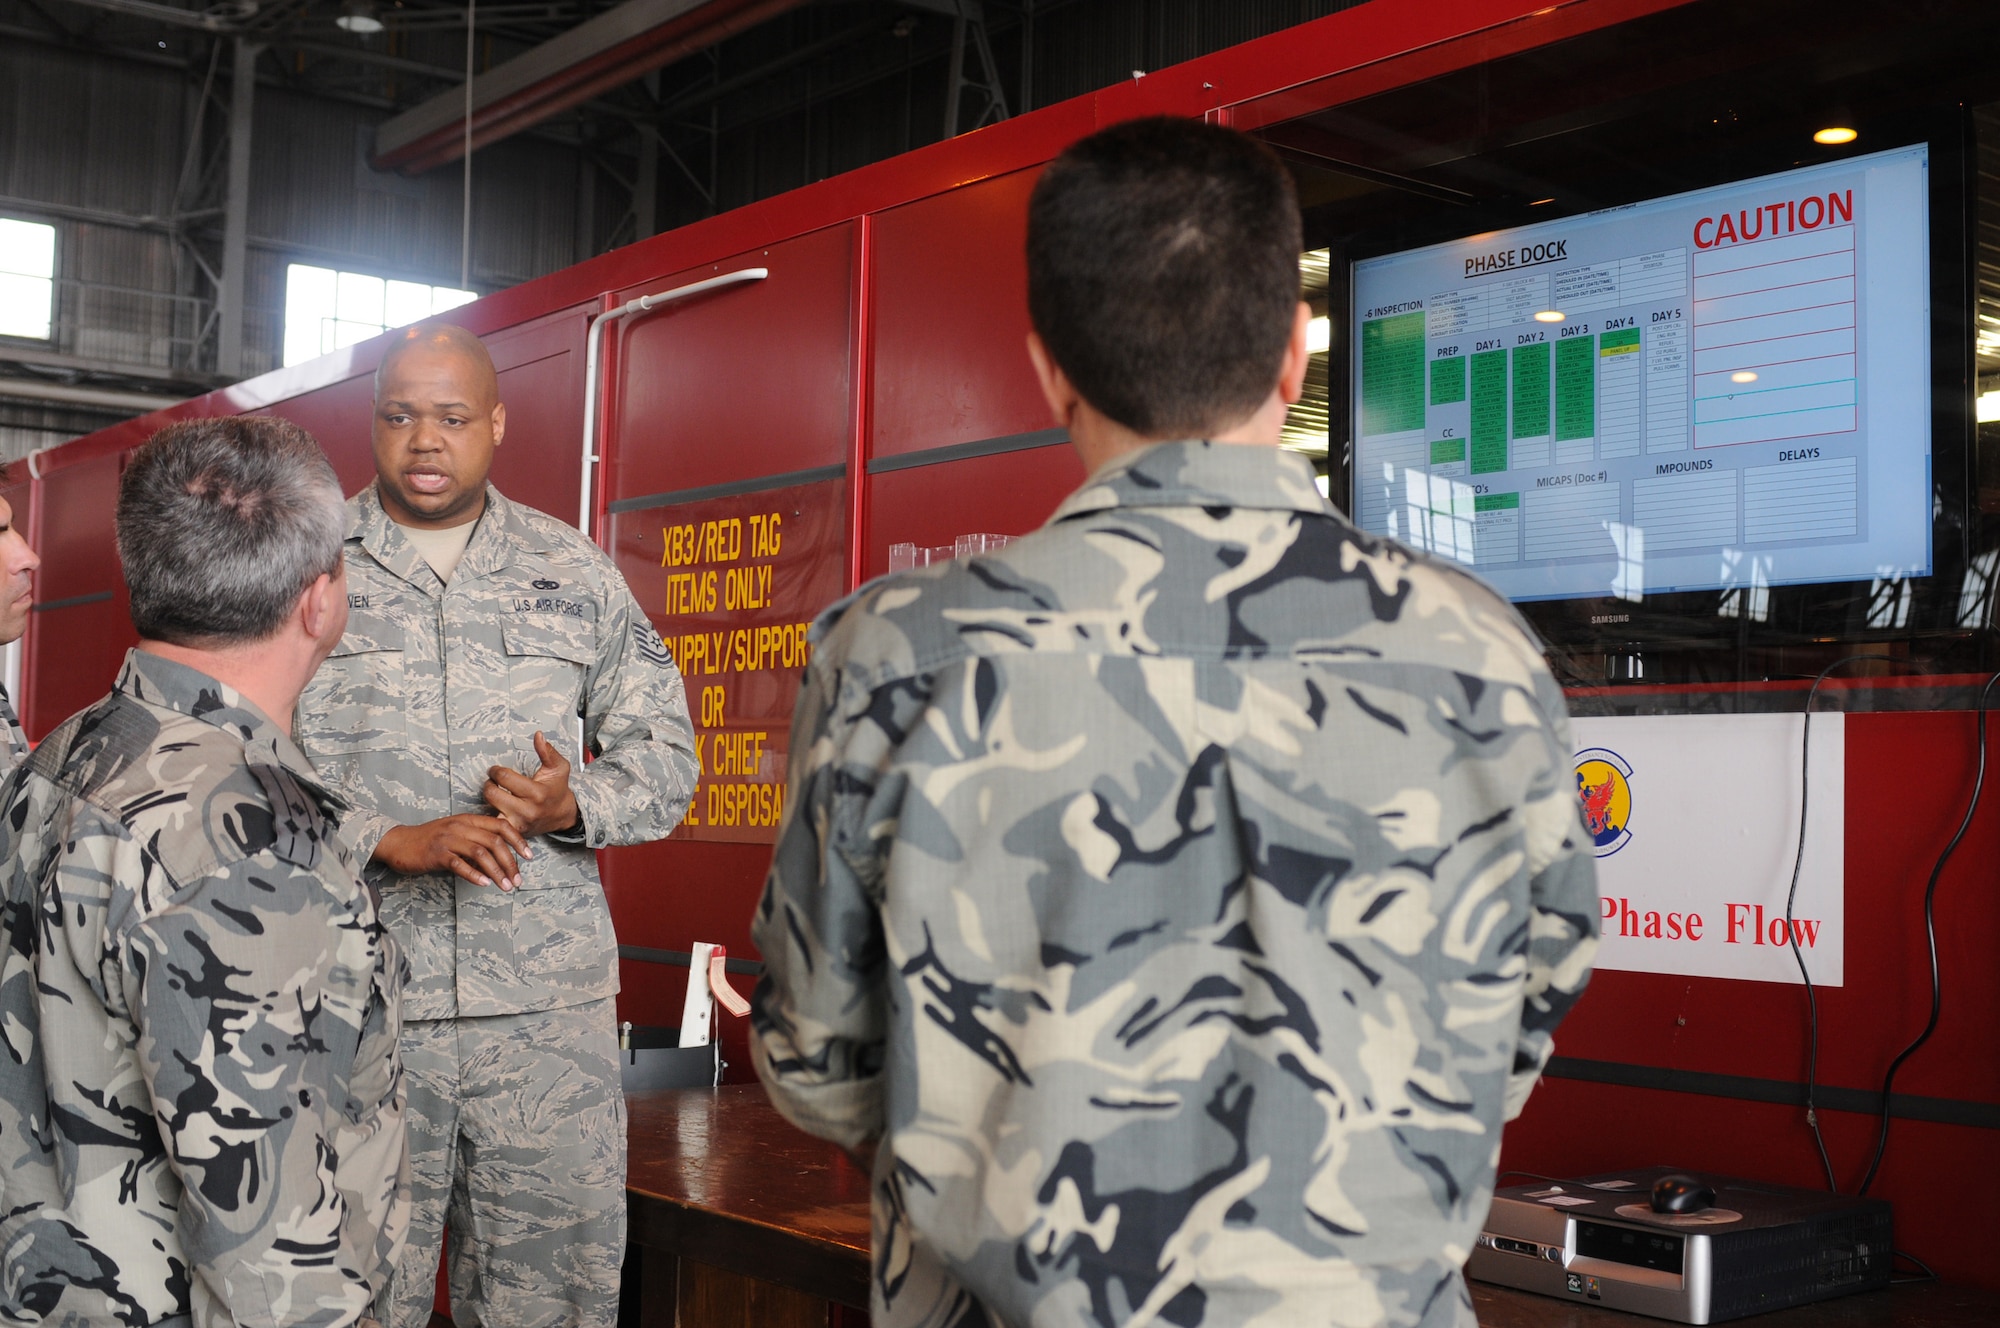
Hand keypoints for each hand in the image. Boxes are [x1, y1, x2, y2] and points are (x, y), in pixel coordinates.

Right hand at [374, 815, 531, 890]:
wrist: (398, 843)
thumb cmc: (430, 841)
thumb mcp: (457, 834)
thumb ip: (477, 841)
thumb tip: (502, 857)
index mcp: (468, 820)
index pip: (501, 825)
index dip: (518, 840)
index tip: (529, 856)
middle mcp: (460, 826)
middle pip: (494, 842)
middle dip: (510, 862)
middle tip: (517, 880)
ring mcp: (448, 839)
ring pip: (481, 853)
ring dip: (496, 872)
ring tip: (505, 886)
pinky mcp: (436, 853)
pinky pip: (459, 864)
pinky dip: (474, 875)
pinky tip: (484, 884)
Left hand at [484, 731, 580, 836]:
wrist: (563, 815)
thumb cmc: (558, 789)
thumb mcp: (559, 768)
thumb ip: (547, 751)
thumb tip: (538, 735)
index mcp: (536, 793)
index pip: (505, 778)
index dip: (496, 771)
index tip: (495, 770)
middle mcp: (527, 810)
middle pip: (492, 795)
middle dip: (489, 784)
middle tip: (492, 781)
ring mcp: (519, 823)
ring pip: (489, 811)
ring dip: (488, 800)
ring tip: (493, 793)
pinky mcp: (514, 831)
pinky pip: (493, 826)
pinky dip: (488, 819)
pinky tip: (492, 809)